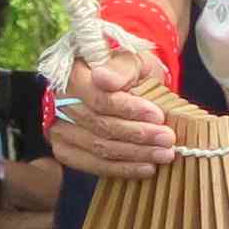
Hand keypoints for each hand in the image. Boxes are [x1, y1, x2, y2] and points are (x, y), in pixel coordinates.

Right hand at [49, 35, 180, 179]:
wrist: (121, 84)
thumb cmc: (126, 72)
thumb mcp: (130, 60)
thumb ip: (121, 69)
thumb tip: (104, 80)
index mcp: (73, 75)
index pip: (99, 98)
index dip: (129, 109)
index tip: (158, 116)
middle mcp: (60, 104)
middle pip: (100, 126)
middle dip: (138, 135)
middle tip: (168, 140)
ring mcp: (60, 129)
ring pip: (98, 148)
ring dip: (135, 155)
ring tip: (163, 155)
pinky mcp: (66, 150)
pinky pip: (93, 164)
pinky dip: (121, 169)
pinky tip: (146, 168)